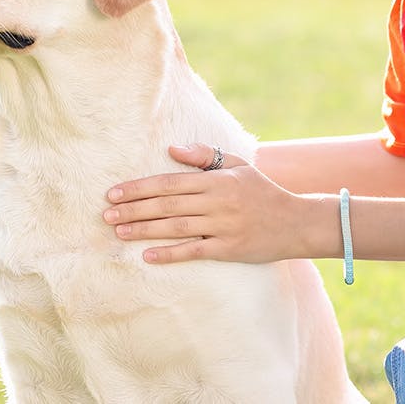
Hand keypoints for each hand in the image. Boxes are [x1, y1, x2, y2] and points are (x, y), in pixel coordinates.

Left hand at [103, 143, 328, 263]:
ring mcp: (223, 226)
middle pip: (167, 205)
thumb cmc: (262, 192)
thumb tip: (172, 148)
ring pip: (176, 227)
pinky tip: (147, 255)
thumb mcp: (238, 166)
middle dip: (134, 209)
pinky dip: (170, 253)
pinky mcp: (229, 249)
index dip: (139, 188)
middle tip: (106, 214)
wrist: (297, 222)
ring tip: (119, 231)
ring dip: (144, 229)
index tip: (114, 192)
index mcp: (216, 180)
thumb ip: (205, 156)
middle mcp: (218, 202)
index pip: (169, 182)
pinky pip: (194, 251)